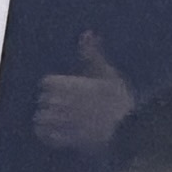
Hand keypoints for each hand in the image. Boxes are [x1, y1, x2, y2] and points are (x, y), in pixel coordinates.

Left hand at [32, 32, 136, 155]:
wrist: (130, 131)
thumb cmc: (120, 101)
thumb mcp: (108, 74)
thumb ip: (92, 54)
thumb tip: (87, 32)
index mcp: (70, 85)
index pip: (46, 83)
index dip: (54, 86)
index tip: (64, 89)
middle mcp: (62, 103)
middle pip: (43, 100)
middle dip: (50, 102)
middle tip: (64, 106)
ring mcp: (63, 122)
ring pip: (41, 118)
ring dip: (47, 119)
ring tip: (58, 120)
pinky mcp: (66, 139)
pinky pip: (46, 136)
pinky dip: (47, 135)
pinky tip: (56, 133)